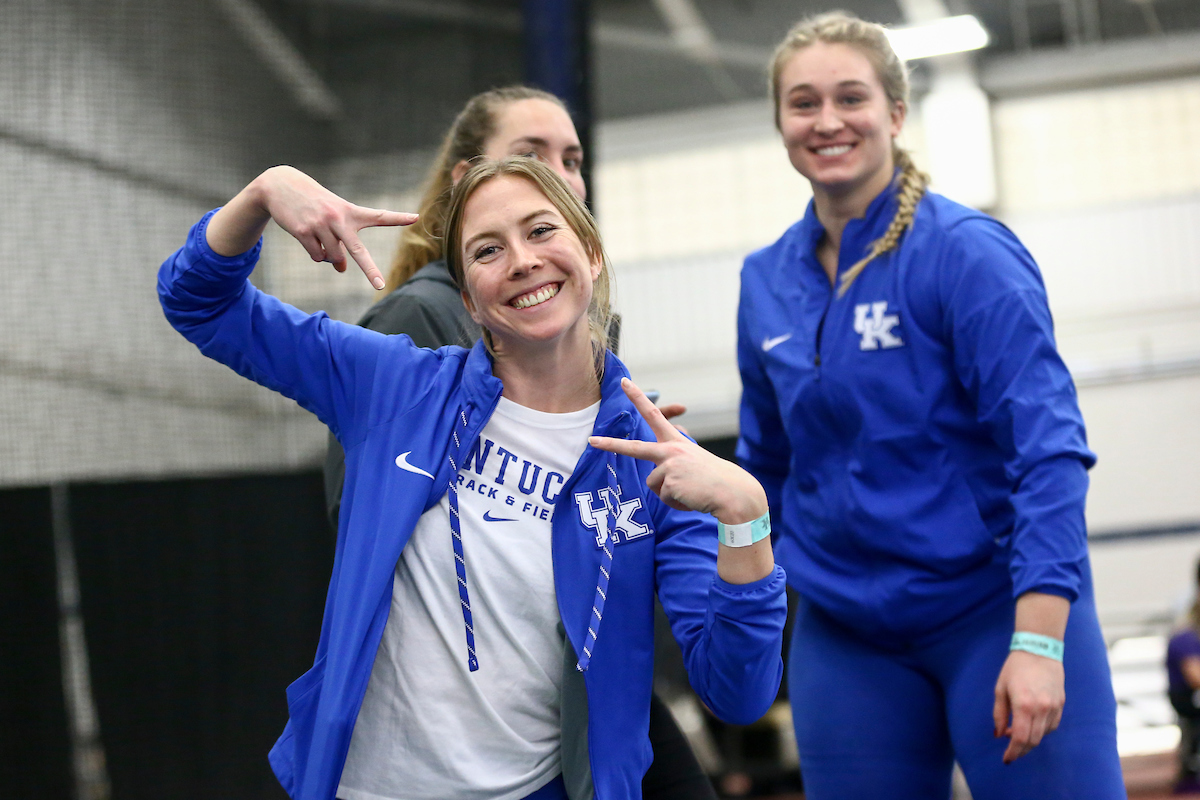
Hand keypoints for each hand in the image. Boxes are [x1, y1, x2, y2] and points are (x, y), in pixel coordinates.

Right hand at [208, 166, 417, 289]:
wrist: (279, 185)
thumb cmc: (314, 203)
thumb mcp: (332, 218)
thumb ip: (342, 242)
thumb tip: (341, 269)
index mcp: (350, 211)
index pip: (378, 216)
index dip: (398, 217)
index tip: (416, 218)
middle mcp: (338, 218)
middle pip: (357, 250)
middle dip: (370, 270)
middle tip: (380, 286)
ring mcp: (320, 225)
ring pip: (333, 258)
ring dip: (330, 257)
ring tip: (321, 239)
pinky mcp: (303, 232)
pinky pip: (316, 256)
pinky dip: (316, 254)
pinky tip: (308, 238)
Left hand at [588, 378, 765, 524]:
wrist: (733, 493)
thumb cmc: (714, 480)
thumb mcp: (693, 463)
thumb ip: (675, 462)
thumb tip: (661, 476)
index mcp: (676, 442)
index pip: (654, 415)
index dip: (638, 398)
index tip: (624, 383)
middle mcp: (671, 450)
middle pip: (635, 448)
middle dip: (611, 444)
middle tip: (591, 441)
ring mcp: (669, 465)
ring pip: (654, 485)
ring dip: (670, 494)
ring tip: (690, 491)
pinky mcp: (670, 482)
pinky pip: (664, 498)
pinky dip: (677, 503)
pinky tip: (691, 498)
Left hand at [993, 649, 1064, 763]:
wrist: (1039, 650)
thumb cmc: (1015, 668)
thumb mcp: (1000, 689)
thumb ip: (999, 714)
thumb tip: (999, 735)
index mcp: (1024, 704)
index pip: (1020, 738)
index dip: (1013, 752)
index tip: (1006, 759)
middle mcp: (1041, 708)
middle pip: (1033, 741)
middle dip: (1021, 750)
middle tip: (1010, 752)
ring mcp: (1054, 706)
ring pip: (1043, 735)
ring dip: (1030, 740)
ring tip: (1016, 734)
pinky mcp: (1061, 704)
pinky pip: (1051, 726)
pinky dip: (1041, 731)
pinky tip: (1030, 726)